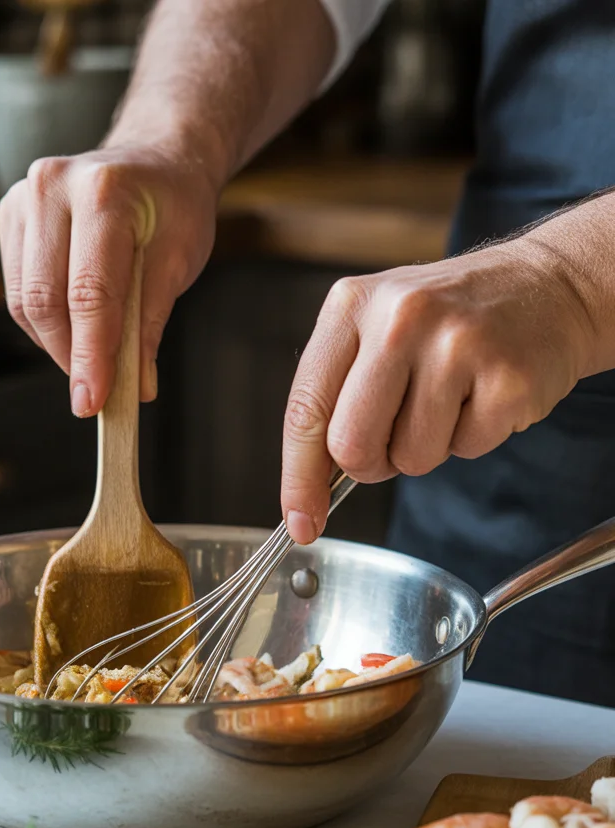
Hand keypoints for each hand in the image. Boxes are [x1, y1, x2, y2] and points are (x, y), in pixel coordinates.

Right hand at [0, 146, 218, 415]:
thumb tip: (135, 386)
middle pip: (45, 300)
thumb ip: (151, 322)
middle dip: (69, 357)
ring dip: (56, 344)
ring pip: (25, 301)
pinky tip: (75, 329)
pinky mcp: (10, 216)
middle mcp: (52, 188)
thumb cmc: (173, 208)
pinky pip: (19, 291)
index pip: (88, 292)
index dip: (90, 355)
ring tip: (91, 359)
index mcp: (103, 192)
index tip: (93, 402)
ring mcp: (23, 198)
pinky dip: (45, 324)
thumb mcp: (180, 260)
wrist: (155, 159)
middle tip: (94, 395)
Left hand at [280, 239, 596, 543]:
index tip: (301, 522)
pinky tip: (483, 394)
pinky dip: (472, 438)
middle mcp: (400, 318)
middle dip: (371, 464)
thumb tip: (307, 492)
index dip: (299, 479)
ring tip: (450, 397)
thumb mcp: (377, 328)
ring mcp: (457, 345)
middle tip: (396, 437)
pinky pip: (466, 450)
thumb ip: (336, 395)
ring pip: (410, 457)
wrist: (547, 286)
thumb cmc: (450, 320)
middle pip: (351, 446)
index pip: (305, 410)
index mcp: (352, 305)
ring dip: (427, 448)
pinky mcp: (507, 377)